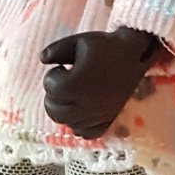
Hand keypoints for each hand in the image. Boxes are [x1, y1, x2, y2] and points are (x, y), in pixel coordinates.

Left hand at [40, 27, 159, 139]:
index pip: (49, 88)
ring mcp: (97, 115)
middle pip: (54, 110)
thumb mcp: (78, 41)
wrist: (133, 54)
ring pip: (67, 123)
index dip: (53, 75)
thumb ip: (56, 49)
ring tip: (73, 93)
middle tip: (65, 82)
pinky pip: (84, 133)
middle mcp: (85, 104)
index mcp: (75, 84)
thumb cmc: (104, 46)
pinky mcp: (107, 121)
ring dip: (64, 109)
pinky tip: (82, 108)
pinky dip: (79, 123)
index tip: (64, 67)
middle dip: (54, 95)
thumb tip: (42, 59)